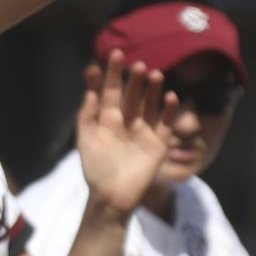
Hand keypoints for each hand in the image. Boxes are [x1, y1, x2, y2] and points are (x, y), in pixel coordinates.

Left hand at [75, 51, 173, 218]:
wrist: (112, 198)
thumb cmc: (95, 170)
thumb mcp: (85, 141)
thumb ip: (86, 117)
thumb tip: (89, 92)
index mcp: (107, 119)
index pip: (109, 92)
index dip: (109, 75)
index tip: (111, 57)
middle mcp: (127, 122)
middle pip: (132, 95)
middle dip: (134, 80)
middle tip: (137, 65)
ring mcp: (144, 132)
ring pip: (150, 105)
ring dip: (153, 90)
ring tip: (155, 74)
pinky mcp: (158, 144)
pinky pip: (165, 124)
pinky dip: (169, 110)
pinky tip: (170, 96)